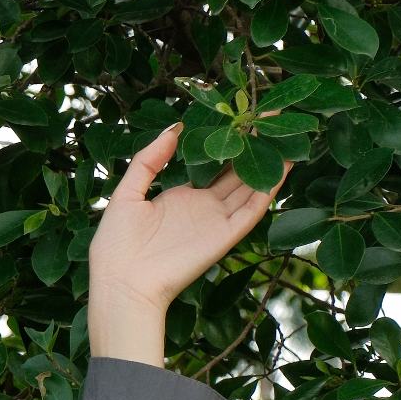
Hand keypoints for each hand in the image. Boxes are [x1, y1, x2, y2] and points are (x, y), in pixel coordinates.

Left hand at [87, 121, 287, 365]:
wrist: (121, 285)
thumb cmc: (115, 246)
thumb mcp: (126, 193)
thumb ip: (148, 161)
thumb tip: (173, 128)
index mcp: (179, 198)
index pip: (212, 167)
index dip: (227, 145)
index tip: (241, 119)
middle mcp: (202, 208)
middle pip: (236, 173)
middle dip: (253, 146)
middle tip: (271, 115)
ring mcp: (215, 222)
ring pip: (250, 187)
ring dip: (268, 162)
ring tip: (285, 133)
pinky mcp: (225, 236)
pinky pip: (252, 211)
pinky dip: (268, 190)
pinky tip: (283, 166)